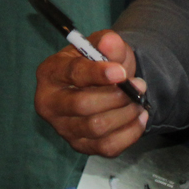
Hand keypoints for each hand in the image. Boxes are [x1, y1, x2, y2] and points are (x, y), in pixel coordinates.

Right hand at [34, 29, 148, 156]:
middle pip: (82, 105)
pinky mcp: (79, 145)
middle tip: (138, 85)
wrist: (102, 84)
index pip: (72, 74)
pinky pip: (107, 147)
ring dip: (125, 114)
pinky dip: (130, 132)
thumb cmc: (98, 62)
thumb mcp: (103, 46)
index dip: (98, 73)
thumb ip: (108, 42)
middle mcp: (49, 103)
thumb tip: (110, 42)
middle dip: (116, 96)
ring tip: (139, 100)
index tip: (122, 72)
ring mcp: (63, 128)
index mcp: (50, 72)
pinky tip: (139, 117)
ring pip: (96, 128)